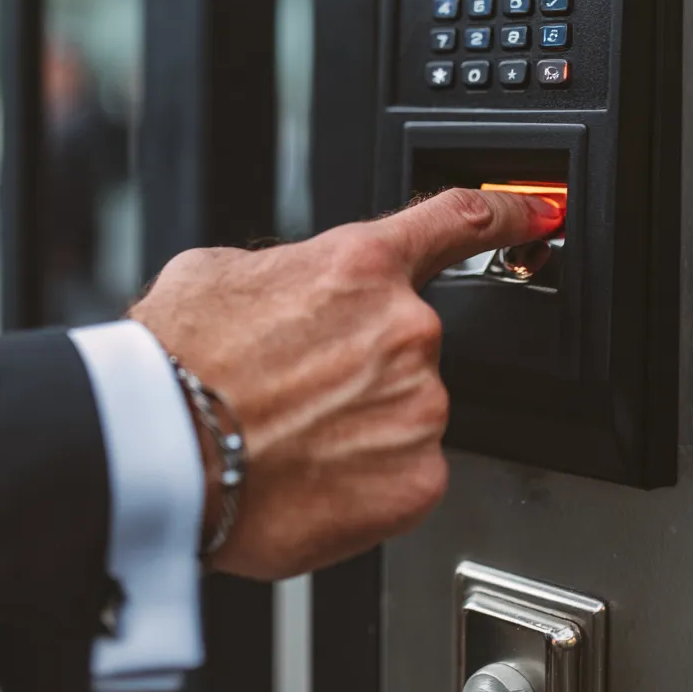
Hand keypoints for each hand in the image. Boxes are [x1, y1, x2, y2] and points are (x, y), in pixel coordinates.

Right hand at [129, 189, 562, 579]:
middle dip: (364, 361)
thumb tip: (300, 286)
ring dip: (364, 420)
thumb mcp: (221, 272)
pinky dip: (368, 475)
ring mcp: (418, 407)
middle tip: (299, 386)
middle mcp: (405, 328)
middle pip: (410, 341)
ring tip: (293, 433)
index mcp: (361, 264)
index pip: (456, 221)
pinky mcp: (417, 480)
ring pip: (407, 409)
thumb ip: (290, 271)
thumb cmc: (178, 360)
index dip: (505, 211)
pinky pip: (407, 470)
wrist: (158, 449)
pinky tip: (313, 471)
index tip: (534, 212)